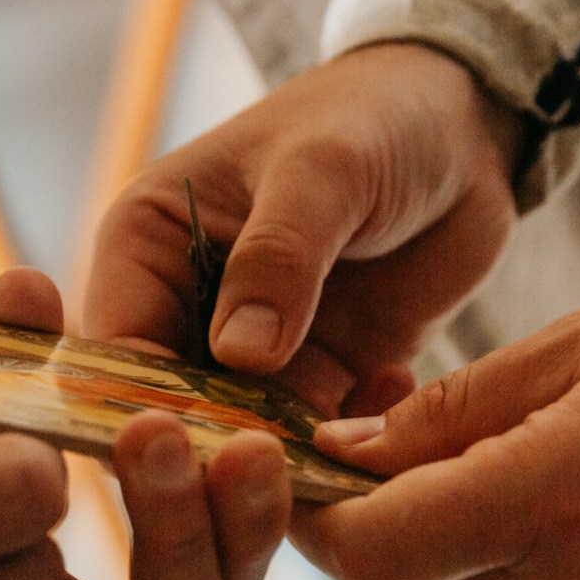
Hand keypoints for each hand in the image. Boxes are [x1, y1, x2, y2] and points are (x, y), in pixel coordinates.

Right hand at [84, 41, 522, 415]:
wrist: (464, 127)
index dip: (142, 410)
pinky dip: (351, 439)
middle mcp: (183, 312)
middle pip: (170, 415)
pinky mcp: (320, 381)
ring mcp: (252, 357)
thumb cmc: (370, 117)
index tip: (194, 450)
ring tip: (345, 435)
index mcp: (145, 247)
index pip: (115, 351)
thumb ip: (278, 256)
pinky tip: (394, 383)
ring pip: (241, 444)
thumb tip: (238, 356)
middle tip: (278, 462)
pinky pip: (317, 441)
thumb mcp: (322, 168)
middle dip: (213, 455)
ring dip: (287, 458)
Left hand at [292, 296, 579, 579]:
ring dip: (459, 550)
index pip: (370, 555)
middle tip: (405, 440)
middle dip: (392, 515)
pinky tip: (578, 520)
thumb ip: (452, 408)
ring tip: (516, 468)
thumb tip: (342, 446)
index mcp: (548, 504)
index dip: (316, 517)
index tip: (306, 467)